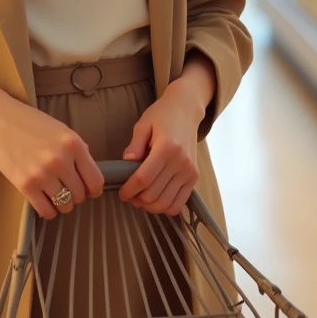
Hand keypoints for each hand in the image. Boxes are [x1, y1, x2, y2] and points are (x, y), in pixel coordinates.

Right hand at [0, 88, 104, 220]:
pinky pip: (46, 211)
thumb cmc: (30, 123)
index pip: (96, 181)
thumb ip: (77, 149)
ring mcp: (42, 174)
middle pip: (80, 195)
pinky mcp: (25, 185)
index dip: (93, 189)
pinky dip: (48, 210)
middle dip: (75, 195)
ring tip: (53, 193)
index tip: (88, 189)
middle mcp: (61, 160)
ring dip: (62, 203)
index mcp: (73, 144)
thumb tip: (89, 172)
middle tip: (65, 187)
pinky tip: (43, 199)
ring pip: (65, 205)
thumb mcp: (60, 129)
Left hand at [117, 81, 201, 216]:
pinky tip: (156, 199)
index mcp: (166, 147)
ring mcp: (189, 171)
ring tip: (140, 198)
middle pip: (154, 194)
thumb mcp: (144, 124)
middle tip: (129, 195)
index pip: (144, 178)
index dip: (129, 189)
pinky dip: (165, 207)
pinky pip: (179, 204)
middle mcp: (180, 162)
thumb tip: (126, 163)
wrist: (186, 110)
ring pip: (166, 203)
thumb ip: (135, 144)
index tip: (122, 193)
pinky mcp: (194, 177)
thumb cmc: (162, 115)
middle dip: (137, 199)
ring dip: (150, 206)